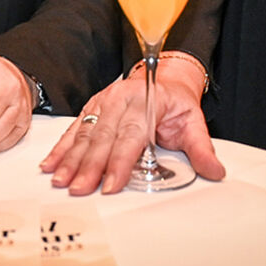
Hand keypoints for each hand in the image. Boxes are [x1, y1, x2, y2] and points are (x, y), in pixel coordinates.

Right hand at [40, 56, 224, 194]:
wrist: (162, 77)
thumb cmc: (175, 103)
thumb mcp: (193, 122)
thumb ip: (201, 148)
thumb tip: (215, 171)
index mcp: (146, 103)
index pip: (131, 137)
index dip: (120, 162)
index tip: (110, 185)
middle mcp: (120, 100)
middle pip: (103, 138)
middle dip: (89, 167)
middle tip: (79, 189)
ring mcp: (103, 102)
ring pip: (85, 133)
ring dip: (70, 160)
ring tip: (60, 180)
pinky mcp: (92, 106)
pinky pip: (74, 128)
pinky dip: (61, 148)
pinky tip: (50, 164)